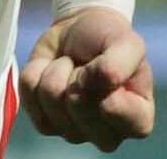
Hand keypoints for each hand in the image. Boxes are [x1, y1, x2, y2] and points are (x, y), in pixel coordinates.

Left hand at [18, 7, 154, 151]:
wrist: (77, 31)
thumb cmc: (108, 40)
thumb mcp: (127, 41)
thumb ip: (122, 61)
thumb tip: (103, 80)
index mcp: (137, 120)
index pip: (122, 116)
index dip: (107, 86)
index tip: (107, 67)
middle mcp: (107, 135)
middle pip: (79, 107)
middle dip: (79, 74)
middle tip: (86, 66)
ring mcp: (74, 133)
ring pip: (52, 99)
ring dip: (57, 70)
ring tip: (70, 65)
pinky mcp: (45, 124)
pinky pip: (29, 96)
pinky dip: (37, 71)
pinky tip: (51, 69)